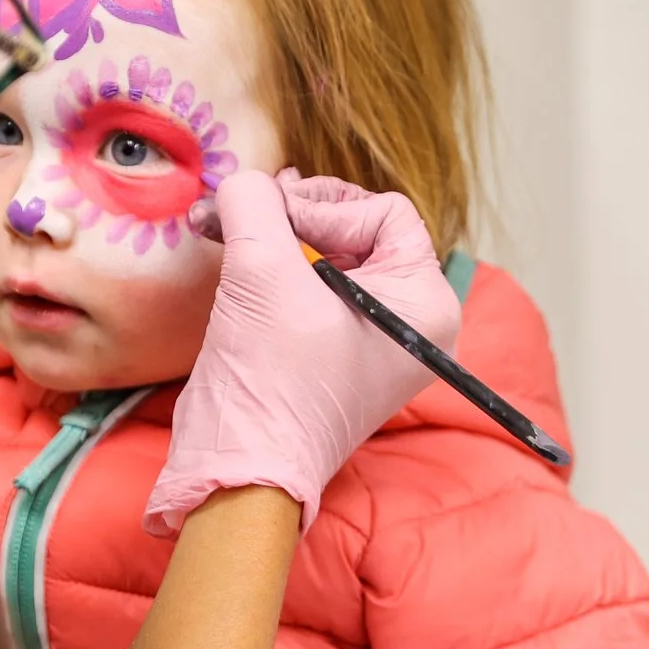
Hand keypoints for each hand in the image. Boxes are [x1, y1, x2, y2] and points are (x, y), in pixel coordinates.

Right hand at [147, 171, 458, 536]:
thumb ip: (257, 202)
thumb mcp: (262, 269)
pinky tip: (229, 250)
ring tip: (224, 226)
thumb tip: (247, 181)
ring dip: (274, 235)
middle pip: (358, 226)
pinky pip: (311, 286)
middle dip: (296, 215)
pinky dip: (271, 264)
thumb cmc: (272, 377)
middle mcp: (410, 321)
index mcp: (424, 302)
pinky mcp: (333, 352)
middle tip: (247, 213)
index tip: (277, 224)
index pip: (385, 212)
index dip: (326, 206)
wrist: (241, 467)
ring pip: (328, 253)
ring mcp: (371, 339)